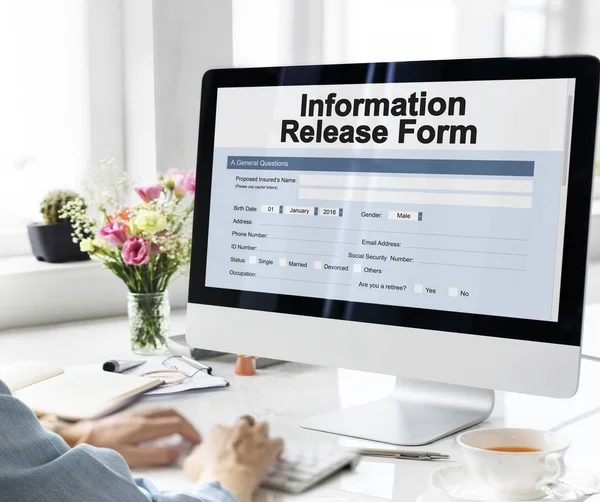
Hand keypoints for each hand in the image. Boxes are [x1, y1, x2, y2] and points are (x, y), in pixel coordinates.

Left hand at [62, 408, 200, 467]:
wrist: (79, 437)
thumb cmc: (101, 448)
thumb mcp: (130, 457)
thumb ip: (155, 454)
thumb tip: (177, 451)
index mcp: (145, 425)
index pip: (177, 424)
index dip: (191, 432)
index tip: (197, 441)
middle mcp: (143, 416)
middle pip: (174, 414)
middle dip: (188, 424)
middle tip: (194, 436)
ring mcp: (137, 413)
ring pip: (165, 410)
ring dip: (178, 419)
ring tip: (183, 431)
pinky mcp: (130, 415)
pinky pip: (156, 411)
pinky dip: (167, 417)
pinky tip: (163, 425)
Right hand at [183, 417, 283, 501]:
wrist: (225, 481)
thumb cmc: (206, 473)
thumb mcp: (191, 462)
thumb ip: (198, 452)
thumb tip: (200, 452)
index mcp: (218, 430)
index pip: (223, 429)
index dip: (225, 439)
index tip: (225, 449)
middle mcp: (238, 428)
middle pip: (245, 422)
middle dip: (245, 431)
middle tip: (244, 445)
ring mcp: (255, 435)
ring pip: (263, 426)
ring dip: (262, 434)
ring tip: (260, 446)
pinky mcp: (268, 446)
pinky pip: (278, 442)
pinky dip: (277, 448)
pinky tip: (274, 455)